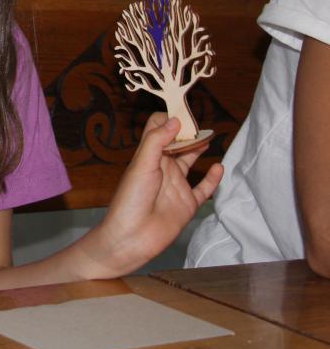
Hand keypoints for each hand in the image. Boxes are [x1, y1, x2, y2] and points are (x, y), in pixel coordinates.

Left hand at [90, 113, 222, 276]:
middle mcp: (163, 168)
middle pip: (178, 143)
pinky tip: (219, 167)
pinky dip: (213, 179)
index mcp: (148, 157)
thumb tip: (175, 120)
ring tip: (211, 136)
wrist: (131, 238)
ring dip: (200, 149)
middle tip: (201, 122)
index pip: (158, 130)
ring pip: (191, 162)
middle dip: (188, 131)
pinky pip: (204, 189)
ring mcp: (176, 186)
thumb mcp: (141, 165)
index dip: (170, 119)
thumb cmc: (130, 200)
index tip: (184, 111)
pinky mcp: (187, 204)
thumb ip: (156, 141)